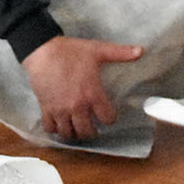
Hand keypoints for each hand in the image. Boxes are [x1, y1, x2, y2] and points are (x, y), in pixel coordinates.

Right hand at [22, 35, 143, 140]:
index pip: (107, 118)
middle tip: (92, 126)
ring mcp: (60, 109)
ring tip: (77, 127)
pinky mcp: (46, 108)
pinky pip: (51, 128)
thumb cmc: (70, 51)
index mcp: (92, 93)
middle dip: (92, 131)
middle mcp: (77, 106)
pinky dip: (55, 129)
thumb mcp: (97, 50)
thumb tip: (141, 51)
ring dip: (74, 133)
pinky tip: (59, 124)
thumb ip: (120, 53)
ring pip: (69, 133)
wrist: (42, 50)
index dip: (110, 118)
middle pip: (87, 132)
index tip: (107, 115)